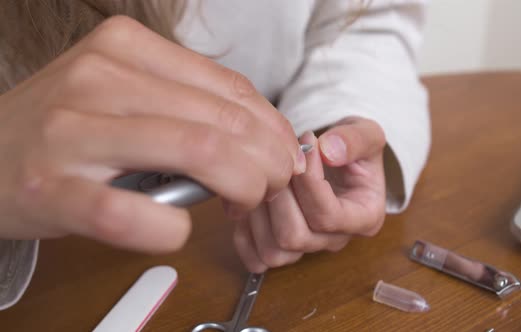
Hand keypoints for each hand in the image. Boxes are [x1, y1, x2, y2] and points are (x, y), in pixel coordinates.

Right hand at [0, 16, 304, 252]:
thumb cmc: (66, 127)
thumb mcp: (124, 91)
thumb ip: (186, 103)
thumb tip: (260, 136)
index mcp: (126, 47)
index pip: (230, 87)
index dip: (272, 128)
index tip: (282, 154)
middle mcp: (99, 77)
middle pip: (223, 122)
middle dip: (270, 162)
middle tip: (275, 183)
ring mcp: (73, 131)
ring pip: (196, 153)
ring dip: (242, 187)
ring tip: (245, 201)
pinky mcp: (53, 188)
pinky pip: (130, 214)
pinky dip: (169, 230)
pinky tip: (177, 231)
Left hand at [233, 117, 386, 271]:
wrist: (335, 155)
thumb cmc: (351, 147)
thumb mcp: (366, 133)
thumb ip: (355, 139)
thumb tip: (328, 152)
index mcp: (365, 218)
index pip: (328, 216)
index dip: (308, 181)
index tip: (305, 144)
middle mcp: (336, 239)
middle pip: (296, 236)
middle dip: (279, 195)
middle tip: (278, 160)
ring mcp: (308, 249)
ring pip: (274, 250)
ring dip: (260, 211)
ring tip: (263, 176)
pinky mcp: (283, 250)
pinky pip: (258, 259)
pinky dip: (247, 232)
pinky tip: (252, 198)